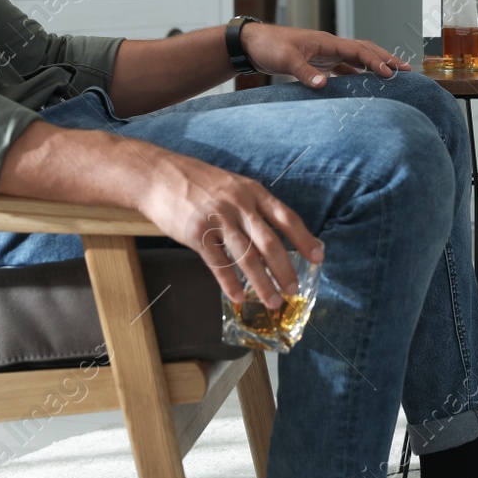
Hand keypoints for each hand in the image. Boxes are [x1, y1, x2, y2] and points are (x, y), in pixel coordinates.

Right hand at [137, 146, 324, 307]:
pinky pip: (218, 264)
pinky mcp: (197, 234)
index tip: (319, 257)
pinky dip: (230, 283)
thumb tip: (276, 234)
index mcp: (253, 192)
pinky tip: (238, 297)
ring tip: (273, 301)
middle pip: (270, 242)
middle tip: (294, 289)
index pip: (286, 217)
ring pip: (247, 257)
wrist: (158, 176)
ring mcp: (218, 219)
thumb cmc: (197, 182)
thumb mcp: (233, 185)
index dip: (305, 239)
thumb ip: (253, 206)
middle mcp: (239, 205)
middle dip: (285, 269)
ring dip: (262, 283)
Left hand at [241, 23, 411, 88]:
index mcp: (327, 42)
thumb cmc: (268, 46)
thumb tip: (325, 85)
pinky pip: (344, 68)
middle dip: (386, 59)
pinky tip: (364, 84)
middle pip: (365, 50)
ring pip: (357, 58)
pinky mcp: (318, 62)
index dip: (377, 62)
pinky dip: (357, 74)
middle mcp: (330, 46)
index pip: (359, 50)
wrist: (251, 45)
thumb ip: (305, 72)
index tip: (392, 74)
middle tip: (407, 70)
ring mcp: (325, 54)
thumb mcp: (286, 59)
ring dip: (375, 66)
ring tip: (393, 76)